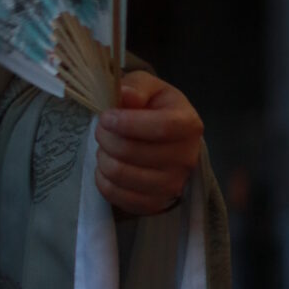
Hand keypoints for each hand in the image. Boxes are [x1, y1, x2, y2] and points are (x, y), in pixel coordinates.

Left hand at [94, 72, 203, 216]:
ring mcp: (175, 184)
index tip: (105, 117)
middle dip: (106, 138)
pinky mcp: (159, 202)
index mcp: (188, 124)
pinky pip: (123, 199)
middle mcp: (187, 157)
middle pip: (135, 153)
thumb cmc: (151, 106)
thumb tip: (126, 95)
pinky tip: (105, 168)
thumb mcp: (146, 86)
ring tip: (104, 147)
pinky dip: (105, 182)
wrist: (160, 133)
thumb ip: (136, 86)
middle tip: (100, 129)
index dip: (128, 123)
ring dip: (104, 159)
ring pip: (124, 176)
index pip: (162, 127)